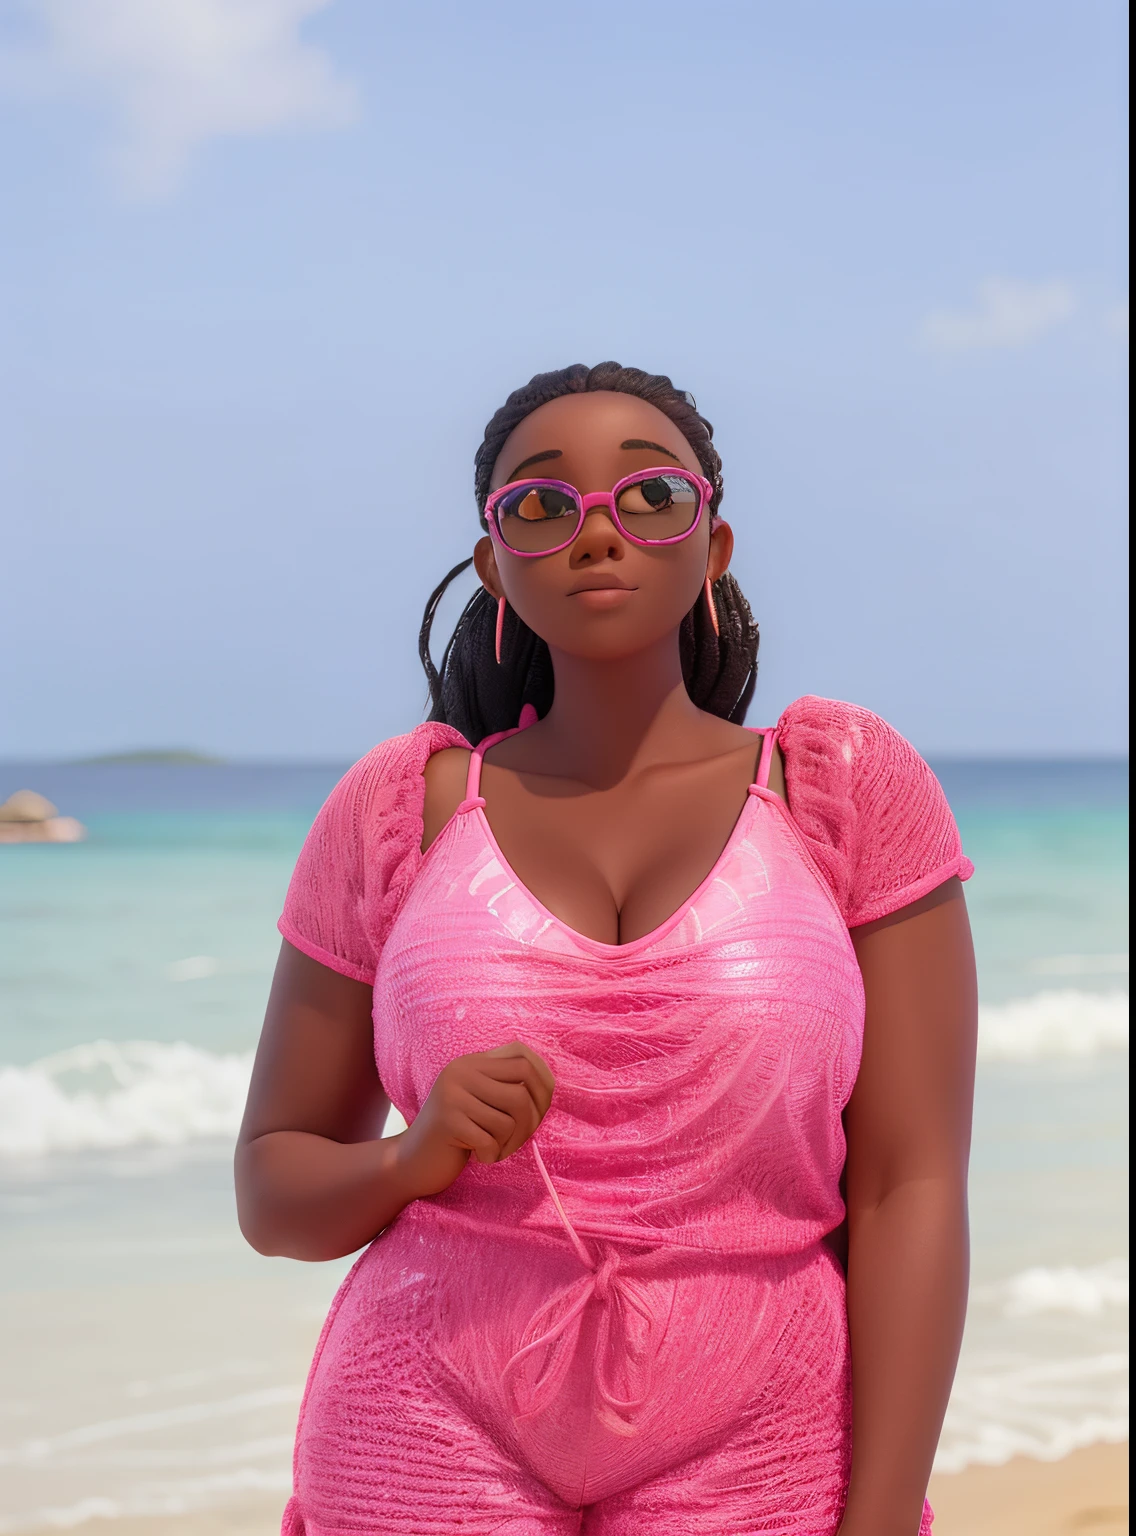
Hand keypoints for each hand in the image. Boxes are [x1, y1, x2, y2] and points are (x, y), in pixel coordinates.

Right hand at [395, 1041, 555, 1197]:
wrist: (412, 1160)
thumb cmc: (458, 1134)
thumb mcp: (481, 1101)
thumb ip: (506, 1087)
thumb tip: (549, 1085)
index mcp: (472, 1062)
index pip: (522, 1055)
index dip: (543, 1080)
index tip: (542, 1107)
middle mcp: (461, 1072)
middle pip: (522, 1090)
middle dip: (531, 1120)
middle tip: (519, 1139)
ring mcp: (452, 1095)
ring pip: (510, 1120)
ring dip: (509, 1144)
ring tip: (493, 1149)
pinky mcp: (447, 1121)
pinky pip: (491, 1141)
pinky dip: (492, 1156)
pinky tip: (478, 1157)